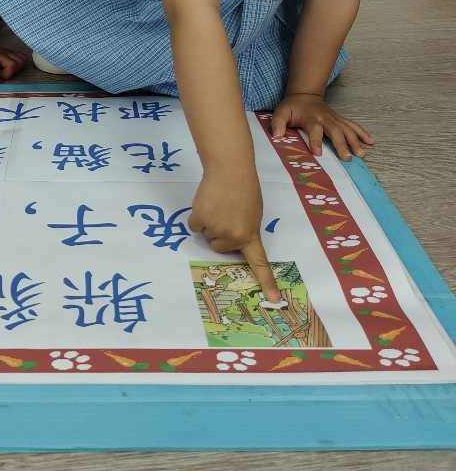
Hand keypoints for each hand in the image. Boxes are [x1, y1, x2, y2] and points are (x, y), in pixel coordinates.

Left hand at [0, 41, 28, 84]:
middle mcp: (0, 55)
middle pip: (12, 64)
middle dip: (8, 74)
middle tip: (0, 75)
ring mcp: (7, 53)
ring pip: (20, 61)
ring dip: (15, 69)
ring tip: (6, 71)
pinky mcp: (12, 53)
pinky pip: (23, 57)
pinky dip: (21, 63)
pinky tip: (13, 67)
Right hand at [187, 173, 279, 301]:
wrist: (230, 169)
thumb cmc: (244, 188)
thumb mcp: (253, 213)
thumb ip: (245, 229)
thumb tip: (231, 237)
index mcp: (251, 235)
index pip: (260, 263)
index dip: (267, 282)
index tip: (274, 300)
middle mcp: (234, 237)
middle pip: (220, 246)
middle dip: (220, 233)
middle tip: (225, 212)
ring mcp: (216, 229)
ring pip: (206, 234)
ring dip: (209, 221)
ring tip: (218, 204)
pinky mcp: (200, 220)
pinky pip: (195, 226)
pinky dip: (197, 216)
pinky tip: (206, 203)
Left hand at [271, 93, 373, 160]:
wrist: (305, 94)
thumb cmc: (292, 107)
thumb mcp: (280, 112)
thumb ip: (277, 123)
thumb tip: (276, 135)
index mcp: (311, 118)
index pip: (314, 130)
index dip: (316, 141)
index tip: (318, 153)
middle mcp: (325, 118)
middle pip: (335, 131)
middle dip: (342, 144)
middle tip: (347, 158)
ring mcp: (334, 118)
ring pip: (347, 129)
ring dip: (355, 141)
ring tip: (361, 154)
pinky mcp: (339, 119)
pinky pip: (353, 125)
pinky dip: (362, 132)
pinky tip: (371, 141)